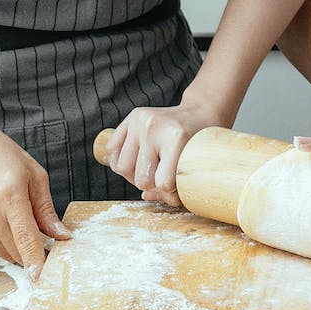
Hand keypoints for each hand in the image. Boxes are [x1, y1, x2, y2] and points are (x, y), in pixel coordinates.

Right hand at [0, 127, 69, 279]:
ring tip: (24, 223)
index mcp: (10, 197)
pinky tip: (6, 219)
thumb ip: (46, 210)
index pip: (25, 238)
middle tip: (50, 247)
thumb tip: (61, 236)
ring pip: (6, 252)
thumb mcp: (35, 175)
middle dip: (35, 256)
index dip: (35, 260)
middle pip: (17, 251)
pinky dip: (6, 240)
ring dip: (21, 249)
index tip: (43, 277)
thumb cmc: (2, 155)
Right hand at [105, 100, 231, 206]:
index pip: (163, 182)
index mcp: (176, 137)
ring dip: (134, 176)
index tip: (177, 185)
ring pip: (121, 168)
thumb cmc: (199, 143)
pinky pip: (111, 151)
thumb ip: (176, 188)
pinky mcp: (130, 118)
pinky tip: (136, 160)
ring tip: (148, 170)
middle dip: (151, 185)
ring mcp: (139, 122)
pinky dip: (121, 161)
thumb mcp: (196, 166)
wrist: (198, 113)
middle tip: (162, 178)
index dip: (169, 191)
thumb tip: (146, 196)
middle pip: (141, 179)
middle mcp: (154, 127)